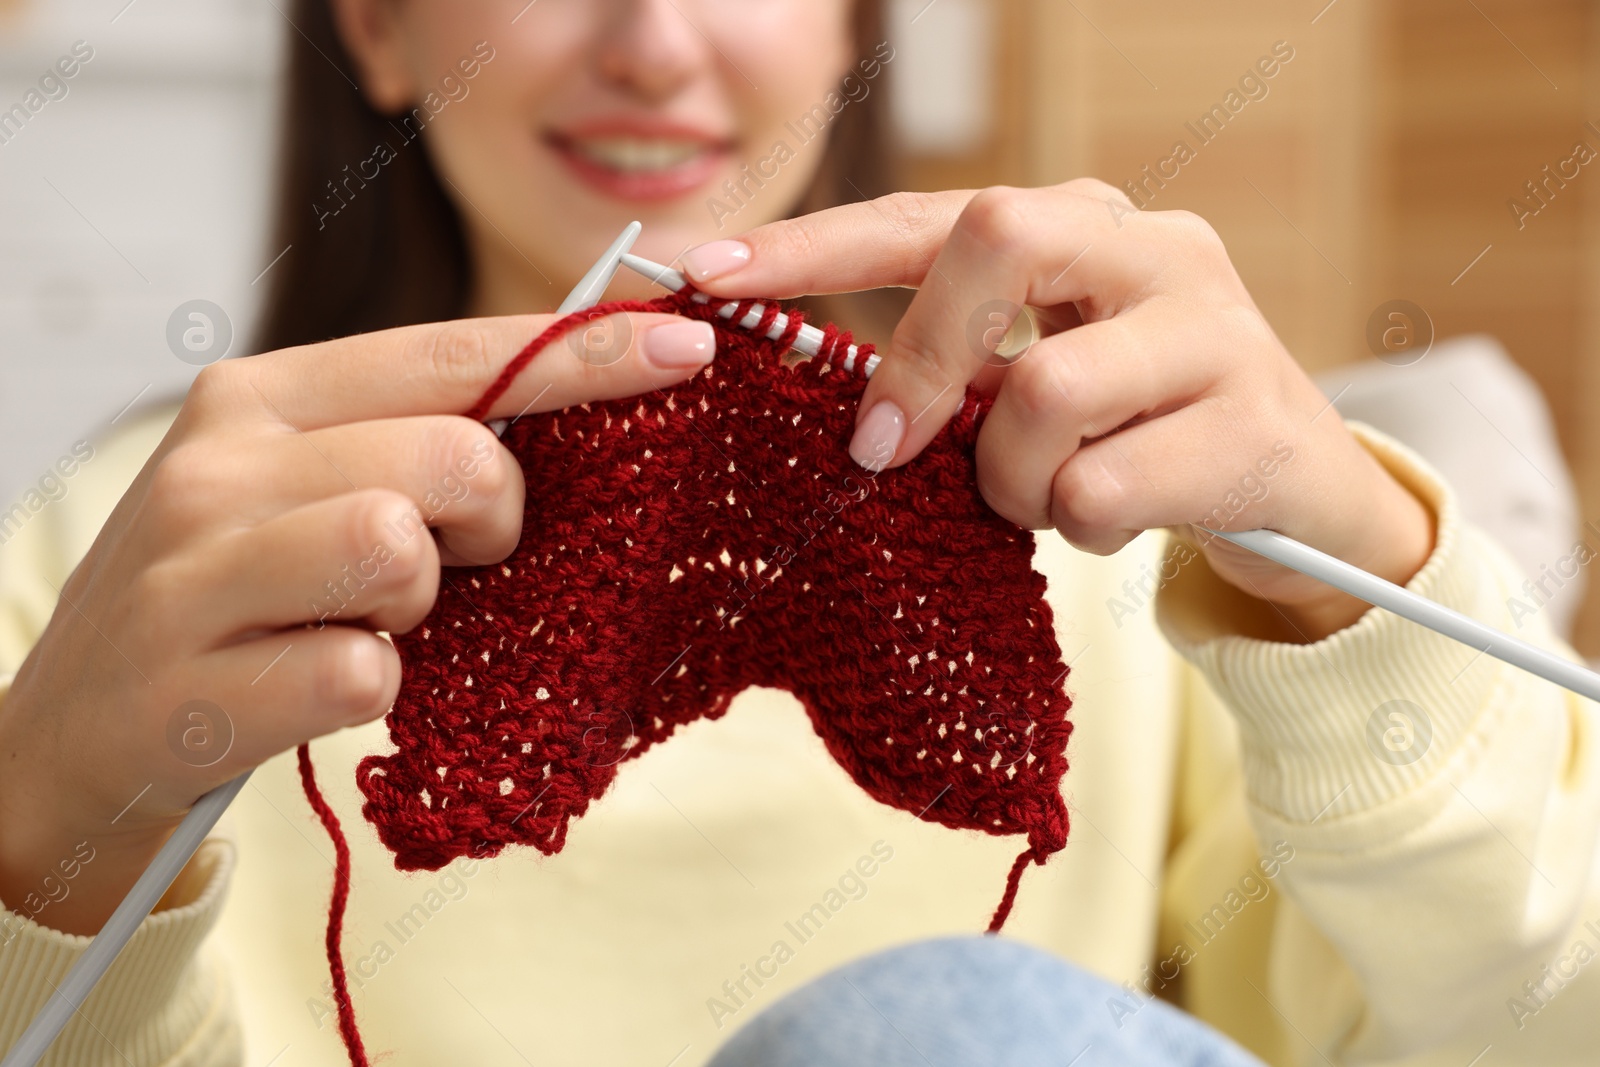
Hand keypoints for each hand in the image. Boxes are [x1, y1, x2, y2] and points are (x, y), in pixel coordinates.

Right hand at [0, 310, 715, 933]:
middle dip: (495, 519)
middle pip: (448, 457)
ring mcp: (193, 578)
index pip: (453, 354)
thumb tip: (578, 396)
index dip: (581, 354)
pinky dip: (372, 689)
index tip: (688, 347)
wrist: (74, 731)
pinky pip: (360, 674)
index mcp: (260, 397)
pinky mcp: (191, 692)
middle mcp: (219, 468)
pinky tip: (321, 685)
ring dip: (421, 604)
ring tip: (372, 620)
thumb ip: (412, 435)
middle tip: (455, 562)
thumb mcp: (297, 484)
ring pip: (397, 549)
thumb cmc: (227, 593)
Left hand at [680, 181, 1433, 641]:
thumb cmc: (1134, 430)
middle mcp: (1154, 249)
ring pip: (1044, 393)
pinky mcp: (1254, 427)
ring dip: (1010, 479)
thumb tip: (827, 401)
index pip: (930, 214)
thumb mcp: (1038, 380)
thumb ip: (958, 366)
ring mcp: (1215, 329)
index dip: (815, 244)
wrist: (1296, 495)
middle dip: (920, 357)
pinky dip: (1077, 528)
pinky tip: (1111, 523)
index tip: (709, 277)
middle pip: (998, 239)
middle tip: (885, 447)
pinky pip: (1102, 491)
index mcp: (1085, 226)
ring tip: (1040, 501)